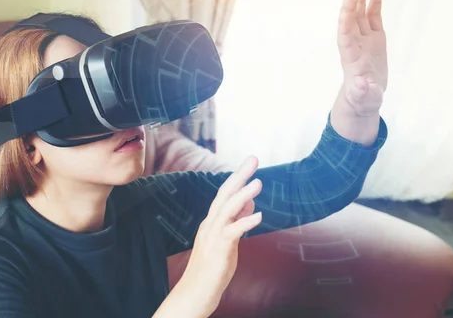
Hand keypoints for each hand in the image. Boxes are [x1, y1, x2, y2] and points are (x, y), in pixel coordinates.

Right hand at [176, 156, 262, 316]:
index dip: (238, 178)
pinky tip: (258, 216)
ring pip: (227, 209)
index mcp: (212, 221)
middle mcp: (210, 224)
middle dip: (239, 176)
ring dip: (243, 194)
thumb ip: (237, 222)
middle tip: (253, 159)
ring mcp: (212, 236)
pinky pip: (232, 232)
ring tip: (258, 182)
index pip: (225, 194)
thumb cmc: (212, 269)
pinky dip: (245, 222)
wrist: (194, 293)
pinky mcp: (219, 250)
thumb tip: (250, 203)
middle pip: (224, 194)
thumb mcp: (227, 241)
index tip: (250, 163)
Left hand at [337, 0, 387, 116]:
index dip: (345, 20)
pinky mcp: (375, 38)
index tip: (347, 5)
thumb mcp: (364, 99)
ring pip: (361, 15)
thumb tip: (363, 86)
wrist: (366, 97)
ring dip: (363, 0)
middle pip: (351, 21)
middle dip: (352, 5)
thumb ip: (363, 92)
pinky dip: (375, 4)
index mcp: (351, 58)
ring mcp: (365, 39)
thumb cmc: (363, 99)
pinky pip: (374, 17)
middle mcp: (355, 45)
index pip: (345, 35)